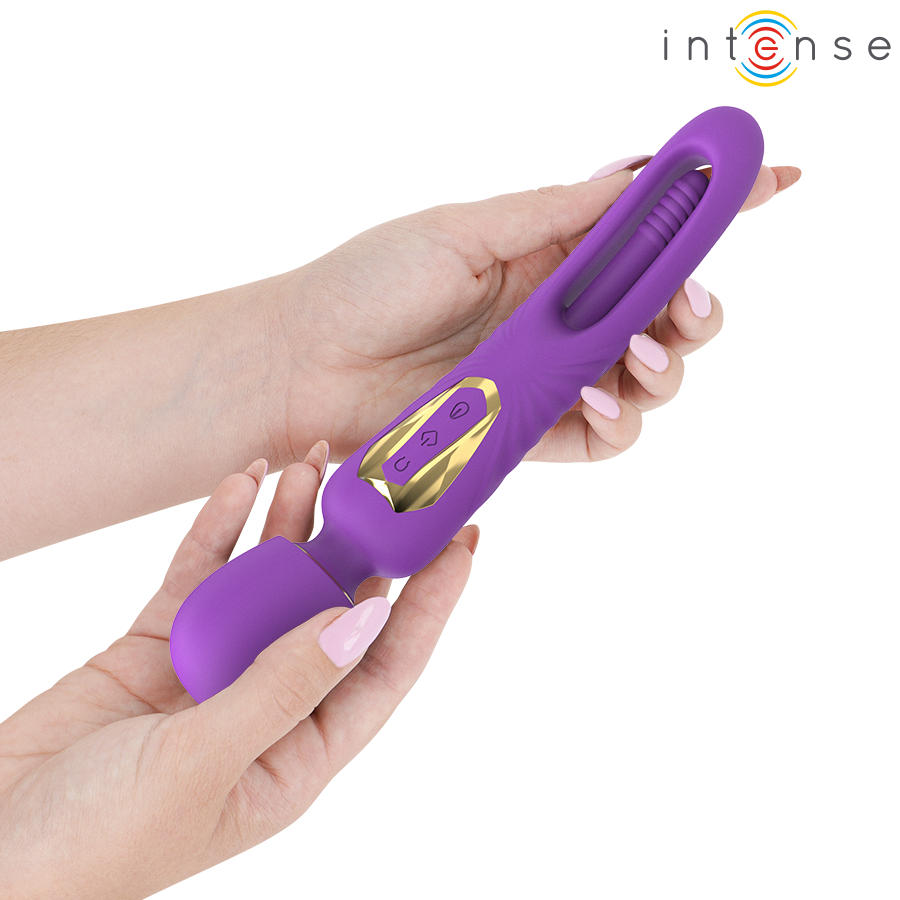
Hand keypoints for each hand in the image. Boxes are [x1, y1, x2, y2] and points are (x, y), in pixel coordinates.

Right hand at [0, 445, 477, 898]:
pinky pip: (201, 571)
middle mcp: (269, 700)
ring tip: (310, 458)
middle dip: (357, 542)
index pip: (386, 664)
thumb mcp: (206, 764)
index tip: (462, 542)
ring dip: (288, 521)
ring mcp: (214, 666)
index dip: (430, 604)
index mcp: (299, 750)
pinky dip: (221, 527)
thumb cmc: (97, 845)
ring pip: (267, 579)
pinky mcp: (159, 640)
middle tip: (381, 477)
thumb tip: (365, 618)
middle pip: (330, 607)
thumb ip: (285, 686)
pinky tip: (242, 481)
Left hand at [279, 163, 799, 464]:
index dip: (708, 210)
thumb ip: (556, 215)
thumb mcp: (465, 230)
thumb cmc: (368, 285)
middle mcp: (556, 314)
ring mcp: (546, 375)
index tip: (770, 183)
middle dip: (693, 310)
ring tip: (637, 360)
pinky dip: (618, 423)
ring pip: (644, 379)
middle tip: (684, 307)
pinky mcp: (529, 430)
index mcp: (546, 252)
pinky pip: (600, 436)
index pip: (643, 230)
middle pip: (661, 314)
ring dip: (662, 369)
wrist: (306, 365)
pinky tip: (600, 406)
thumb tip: (639, 177)